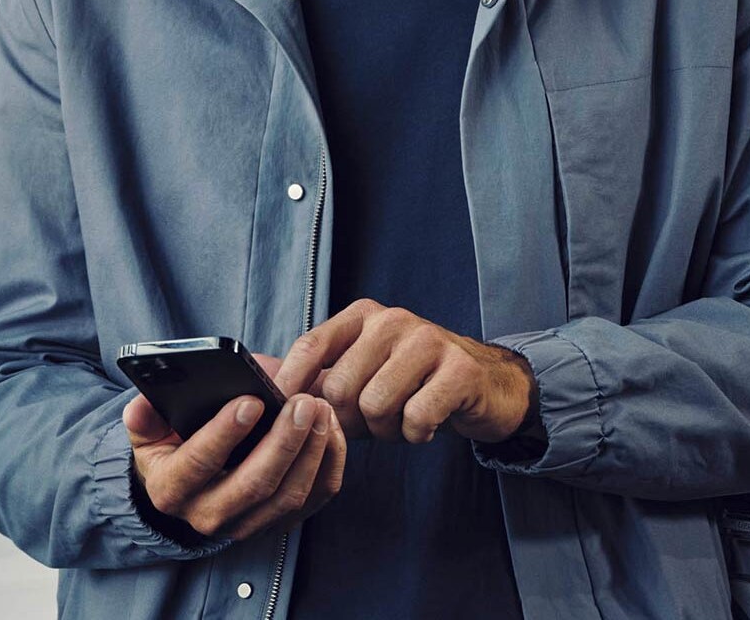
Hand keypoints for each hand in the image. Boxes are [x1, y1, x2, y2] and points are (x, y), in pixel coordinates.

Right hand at [125, 352, 345, 542]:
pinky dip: (328, 464)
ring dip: (311, 451)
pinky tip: (331, 429)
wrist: (188, 485)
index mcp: (171, 489)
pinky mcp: (278, 523)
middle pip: (254, 484)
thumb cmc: (172, 444)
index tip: (251, 401)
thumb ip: (145, 414)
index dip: (225, 433)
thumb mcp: (148, 429)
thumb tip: (142, 406)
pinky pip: (314, 499)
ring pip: (288, 496)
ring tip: (320, 408)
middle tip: (302, 401)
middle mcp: (207, 516)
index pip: (199, 463)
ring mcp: (246, 525)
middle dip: (282, 441)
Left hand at [272, 299, 534, 444]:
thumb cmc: (413, 383)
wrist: (485, 385)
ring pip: (375, 405)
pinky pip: (415, 417)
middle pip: (341, 387)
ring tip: (402, 420)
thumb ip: (318, 378)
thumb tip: (264, 386)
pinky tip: (426, 424)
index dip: (289, 382)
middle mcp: (392, 320)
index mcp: (363, 316)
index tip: (279, 413)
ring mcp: (428, 341)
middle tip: (374, 423)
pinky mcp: (458, 370)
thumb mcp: (364, 373)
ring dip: (386, 430)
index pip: (311, 344)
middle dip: (351, 421)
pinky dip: (416, 433)